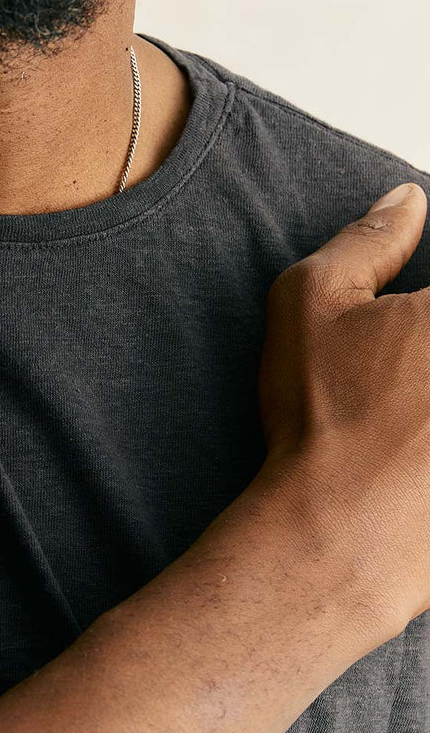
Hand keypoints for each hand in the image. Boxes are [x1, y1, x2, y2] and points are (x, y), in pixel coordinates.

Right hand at [256, 180, 429, 636]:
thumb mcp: (313, 302)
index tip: (412, 329)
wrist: (342, 532)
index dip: (427, 314)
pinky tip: (420, 447)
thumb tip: (408, 199)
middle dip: (425, 350)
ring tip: (411, 404)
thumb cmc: (325, 416)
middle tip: (405, 373)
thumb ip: (368, 238)